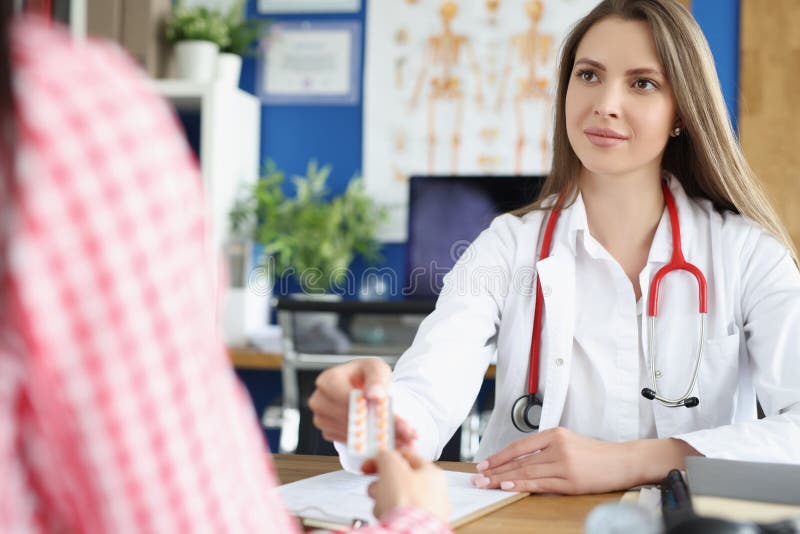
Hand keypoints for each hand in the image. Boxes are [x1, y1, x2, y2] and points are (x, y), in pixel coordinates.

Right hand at [308, 357, 416, 446]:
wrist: (362, 387)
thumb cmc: (367, 375)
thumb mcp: (376, 368)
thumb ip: (377, 378)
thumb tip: (374, 395)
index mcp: (328, 380)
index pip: (347, 399)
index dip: (368, 409)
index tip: (389, 418)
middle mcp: (320, 400)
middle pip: (350, 418)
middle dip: (379, 427)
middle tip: (407, 434)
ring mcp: (322, 418)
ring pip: (352, 433)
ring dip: (379, 438)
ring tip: (405, 438)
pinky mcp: (329, 432)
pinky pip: (350, 441)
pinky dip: (371, 442)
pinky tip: (389, 439)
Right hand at [362, 448, 449, 522]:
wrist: (408, 533)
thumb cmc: (407, 501)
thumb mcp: (392, 466)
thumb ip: (386, 456)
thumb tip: (382, 455)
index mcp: (433, 473)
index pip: (408, 457)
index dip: (387, 458)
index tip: (372, 463)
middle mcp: (436, 493)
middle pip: (402, 480)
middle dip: (384, 482)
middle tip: (376, 485)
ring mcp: (429, 512)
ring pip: (399, 498)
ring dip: (384, 499)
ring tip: (381, 504)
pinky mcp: (419, 527)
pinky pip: (399, 515)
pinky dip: (389, 515)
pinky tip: (386, 516)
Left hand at [471, 427, 639, 494]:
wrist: (623, 461)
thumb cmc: (595, 454)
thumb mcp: (568, 441)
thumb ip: (545, 449)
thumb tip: (518, 461)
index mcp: (555, 434)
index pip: (519, 446)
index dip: (500, 456)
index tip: (484, 464)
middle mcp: (557, 447)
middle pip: (519, 460)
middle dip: (496, 470)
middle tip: (478, 477)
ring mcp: (564, 464)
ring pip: (527, 472)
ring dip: (503, 479)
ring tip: (487, 484)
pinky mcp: (571, 481)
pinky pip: (541, 484)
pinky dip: (522, 486)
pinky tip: (508, 487)